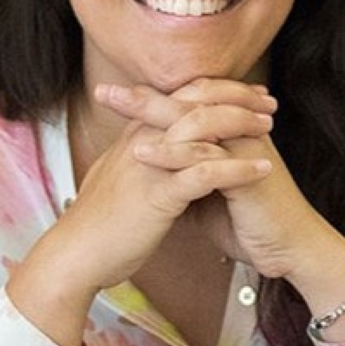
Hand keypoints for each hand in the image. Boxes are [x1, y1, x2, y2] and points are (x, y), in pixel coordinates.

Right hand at [7, 79, 274, 345]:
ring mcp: (150, 165)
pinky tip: (262, 169)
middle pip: (193, 100)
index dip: (215, 90)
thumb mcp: (119, 180)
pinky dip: (237, 168)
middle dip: (235, 97)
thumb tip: (157, 155)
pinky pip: (204, 172)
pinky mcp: (158, 194)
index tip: (246, 93)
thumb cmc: (98, 225)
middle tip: (267, 101)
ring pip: (201, 128)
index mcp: (135, 136)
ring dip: (240, 125)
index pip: (179, 96)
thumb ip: (140, 162)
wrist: (75, 255)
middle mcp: (142, 140)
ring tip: (269, 128)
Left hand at [98, 78, 338, 281]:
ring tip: (114, 107)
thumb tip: (157, 175)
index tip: (112, 100)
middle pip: (186, 101)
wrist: (290, 249)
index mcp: (228, 133)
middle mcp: (236, 131)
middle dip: (142, 96)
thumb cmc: (251, 223)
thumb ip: (186, 177)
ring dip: (149, 111)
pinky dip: (171, 153)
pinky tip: (141, 151)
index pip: (185, 105)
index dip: (149, 101)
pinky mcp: (246, 170)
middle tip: (105, 91)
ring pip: (192, 118)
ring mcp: (242, 146)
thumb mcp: (208, 195)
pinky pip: (204, 154)